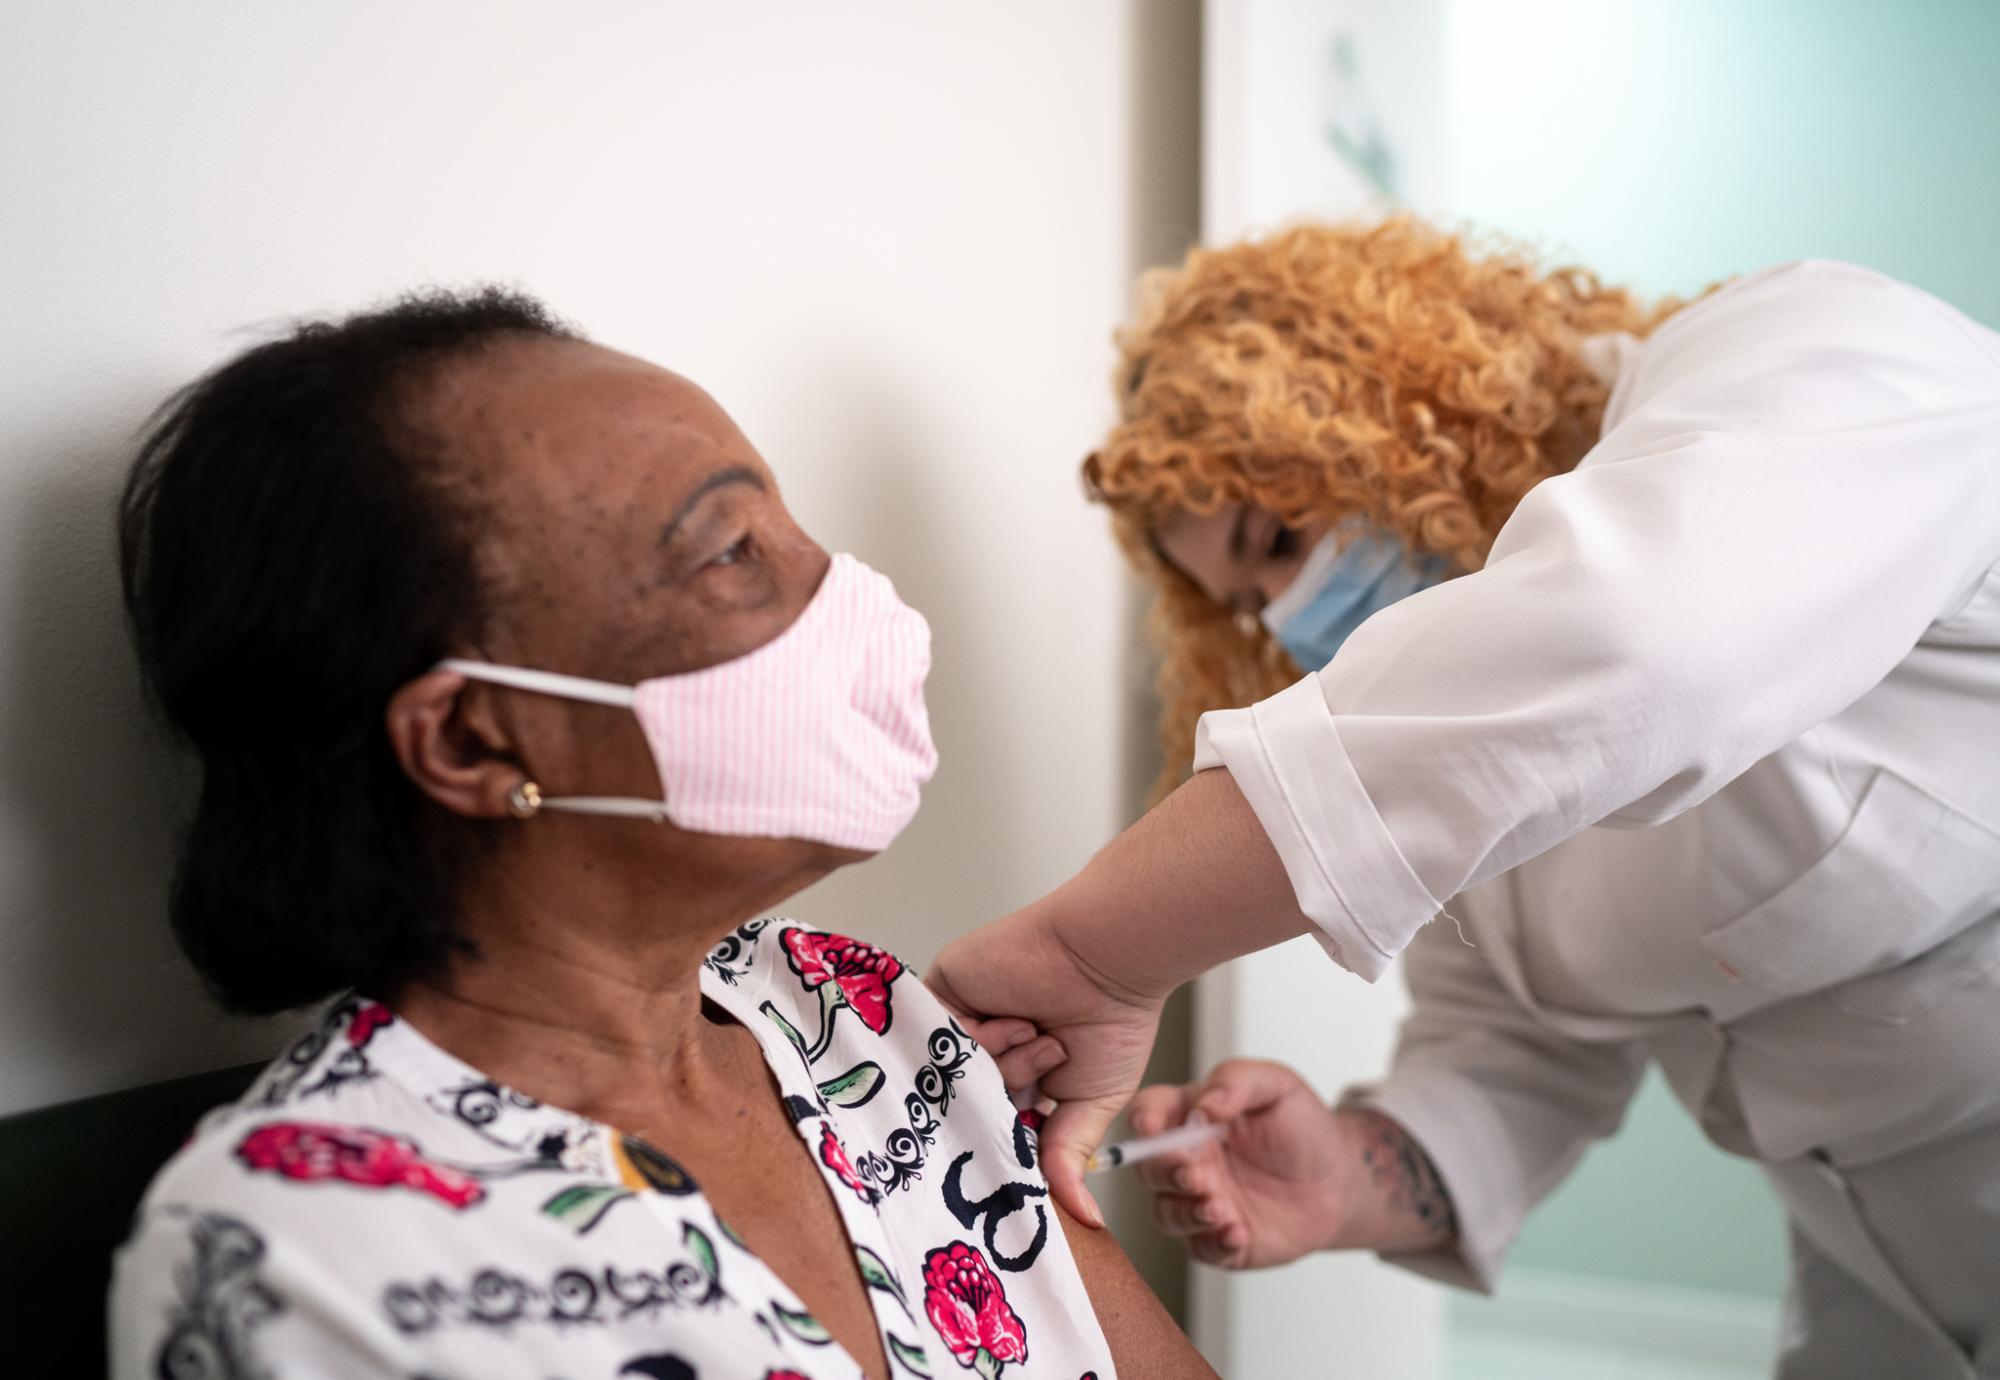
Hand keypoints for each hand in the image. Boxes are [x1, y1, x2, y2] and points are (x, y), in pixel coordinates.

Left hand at [926, 903, 1167, 1228]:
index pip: (986, 1127)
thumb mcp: (1090, 1104)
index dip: (997, 1145)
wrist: (1106, 957)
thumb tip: (1083, 1219)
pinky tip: (1015, 1022)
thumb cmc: (1112, 1021)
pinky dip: (975, 1040)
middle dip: (1000, 1105)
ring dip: (998, 1067)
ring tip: (1043, 1040)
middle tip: (1036, 1096)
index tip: (1011, 1164)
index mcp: (1017, 1081)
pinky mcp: (941, 993)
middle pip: (959, 1106)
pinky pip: (931, 1038)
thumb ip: (1067, 1157)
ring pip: (947, 1077)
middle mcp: (983, 1053)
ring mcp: (959, 1024)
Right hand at [1127, 1059, 1349, 1268]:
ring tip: (1220, 1208)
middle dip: (1165, 1172)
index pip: (1150, 1112)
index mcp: (1191, 1117)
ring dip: (1187, 1213)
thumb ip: (1239, 1081)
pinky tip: (1237, 1233)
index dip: (1144, 1118)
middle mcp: (1187, 1161)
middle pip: (1149, 1169)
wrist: (1338, 1181)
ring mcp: (1199, 1202)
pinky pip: (1201, 1249)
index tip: (1151, 1127)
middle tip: (1195, 1175)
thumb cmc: (1303, 1128)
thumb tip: (1204, 1104)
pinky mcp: (1218, 1241)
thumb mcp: (1278, 1086)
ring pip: (1166, 1213)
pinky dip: (1214, 1243)